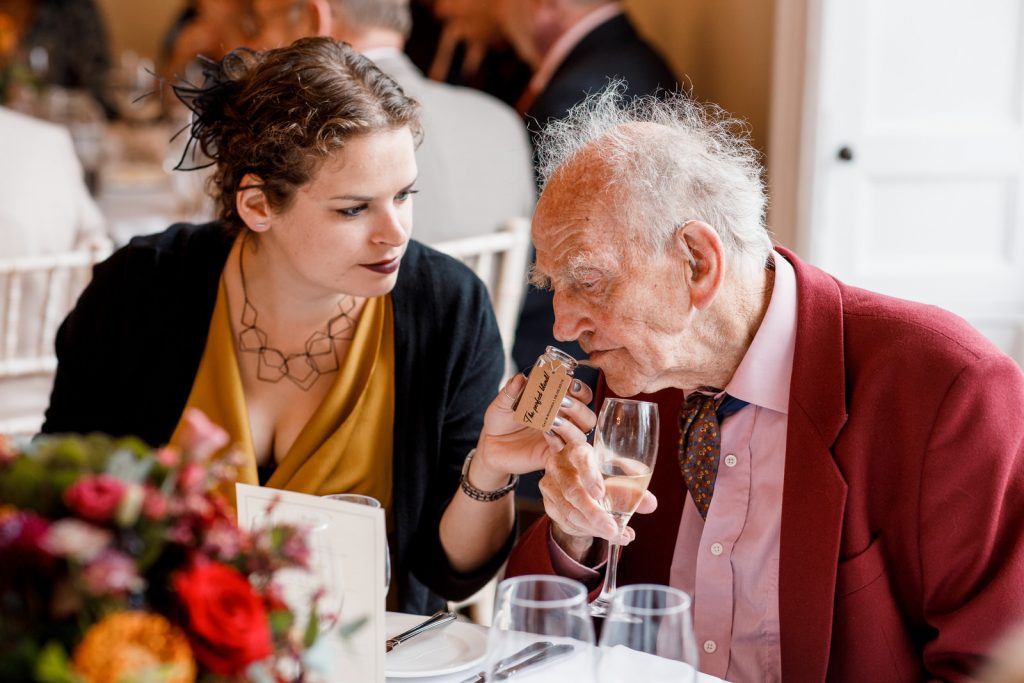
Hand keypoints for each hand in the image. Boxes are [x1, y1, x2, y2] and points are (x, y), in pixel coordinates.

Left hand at [470, 374, 595, 487]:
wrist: (490, 445)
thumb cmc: (502, 420)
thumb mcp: (503, 402)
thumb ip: (512, 390)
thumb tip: (519, 378)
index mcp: (558, 404)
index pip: (581, 396)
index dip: (580, 390)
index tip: (570, 383)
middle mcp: (565, 422)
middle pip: (588, 417)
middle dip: (578, 408)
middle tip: (562, 401)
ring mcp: (560, 441)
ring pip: (580, 436)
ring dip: (570, 426)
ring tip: (552, 420)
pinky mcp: (552, 457)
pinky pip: (564, 451)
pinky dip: (558, 441)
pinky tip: (546, 433)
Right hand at [540, 441, 657, 561]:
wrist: (576, 478)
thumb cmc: (600, 471)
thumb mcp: (617, 473)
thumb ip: (634, 486)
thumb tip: (650, 504)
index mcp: (577, 450)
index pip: (581, 458)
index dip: (590, 475)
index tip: (601, 493)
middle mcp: (559, 465)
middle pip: (573, 490)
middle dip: (594, 513)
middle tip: (612, 528)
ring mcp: (550, 486)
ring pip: (569, 511)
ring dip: (593, 527)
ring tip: (616, 535)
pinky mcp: (549, 505)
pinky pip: (567, 522)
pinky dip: (587, 531)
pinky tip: (604, 534)